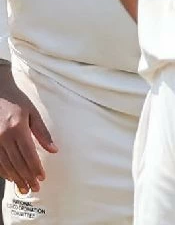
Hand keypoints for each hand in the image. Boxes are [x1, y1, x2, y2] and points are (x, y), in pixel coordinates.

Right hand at [0, 73, 55, 194]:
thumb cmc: (17, 102)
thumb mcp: (33, 113)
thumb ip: (43, 133)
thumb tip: (54, 150)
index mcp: (17, 129)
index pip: (28, 154)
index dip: (35, 168)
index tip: (42, 178)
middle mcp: (3, 137)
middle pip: (17, 163)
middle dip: (26, 177)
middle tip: (34, 188)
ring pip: (5, 165)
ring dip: (15, 178)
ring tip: (24, 188)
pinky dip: (4, 172)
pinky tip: (10, 178)